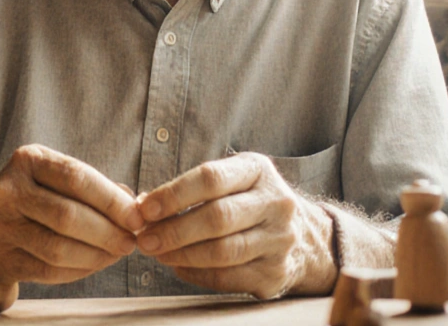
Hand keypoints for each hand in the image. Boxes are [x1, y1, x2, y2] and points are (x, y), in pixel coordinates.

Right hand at [0, 144, 144, 283]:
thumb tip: (135, 204)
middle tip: (132, 241)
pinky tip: (95, 263)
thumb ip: (92, 185)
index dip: (112, 200)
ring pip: (59, 248)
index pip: (76, 178)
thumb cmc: (27, 194)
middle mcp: (8, 191)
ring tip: (117, 253)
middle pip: (68, 216)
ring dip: (98, 255)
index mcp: (27, 160)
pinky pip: (49, 272)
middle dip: (108, 232)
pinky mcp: (1, 261)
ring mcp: (0, 228)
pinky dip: (80, 270)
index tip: (138, 216)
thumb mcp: (50, 174)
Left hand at [135, 152, 336, 298]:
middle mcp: (276, 203)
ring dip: (182, 254)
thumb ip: (191, 188)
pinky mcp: (276, 273)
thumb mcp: (232, 179)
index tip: (144, 209)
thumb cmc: (249, 202)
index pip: (211, 178)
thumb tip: (142, 205)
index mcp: (258, 171)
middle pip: (217, 218)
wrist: (304, 237)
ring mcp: (280, 240)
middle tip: (144, 239)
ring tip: (157, 253)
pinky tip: (178, 267)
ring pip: (223, 251)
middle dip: (173, 230)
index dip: (173, 194)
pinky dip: (197, 274)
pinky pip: (228, 277)